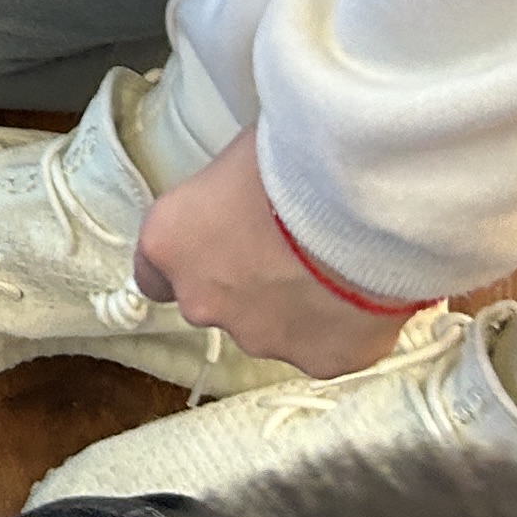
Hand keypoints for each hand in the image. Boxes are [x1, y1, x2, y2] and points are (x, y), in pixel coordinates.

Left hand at [130, 127, 413, 377]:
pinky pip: (324, 346)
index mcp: (168, 243)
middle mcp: (203, 301)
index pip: (153, 271)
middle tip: (287, 247)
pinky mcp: (318, 362)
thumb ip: (225, 189)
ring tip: (332, 266)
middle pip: (213, 300)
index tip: (212, 242)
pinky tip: (363, 291)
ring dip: (291, 305)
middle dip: (244, 281)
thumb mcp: (239, 154)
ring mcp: (260, 337)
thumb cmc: (293, 160)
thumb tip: (243, 182)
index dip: (188, 256)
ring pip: (270, 327)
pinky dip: (340, 326)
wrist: (363, 207)